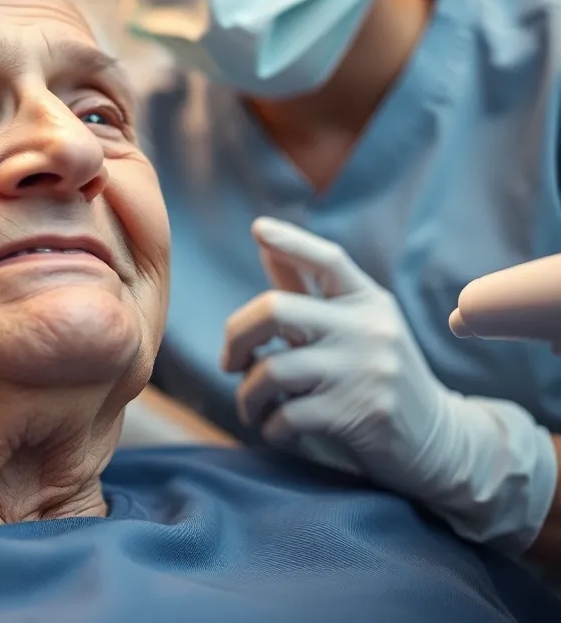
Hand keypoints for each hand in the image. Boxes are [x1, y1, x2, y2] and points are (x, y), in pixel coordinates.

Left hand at [221, 217, 556, 553]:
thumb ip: (308, 292)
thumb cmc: (378, 377)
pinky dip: (268, 426)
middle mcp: (369, 329)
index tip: (258, 229)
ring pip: (273, 370)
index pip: (329, 259)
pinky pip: (286, 416)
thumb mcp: (355, 329)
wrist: (441, 442)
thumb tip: (265, 247)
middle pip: (276, 310)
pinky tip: (274, 429)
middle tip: (230, 361)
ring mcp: (367, 371)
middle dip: (236, 335)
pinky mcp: (363, 415)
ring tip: (251, 405)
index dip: (291, 242)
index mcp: (368, 302)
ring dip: (247, 394)